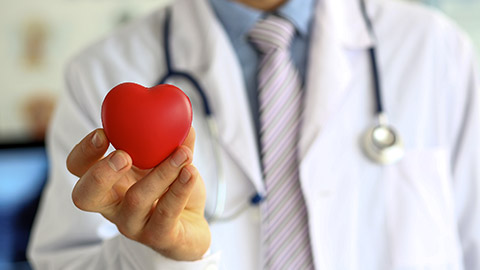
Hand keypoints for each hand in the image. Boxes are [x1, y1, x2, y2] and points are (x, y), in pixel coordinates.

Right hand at [67, 127, 210, 260]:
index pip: (78, 168)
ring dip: (161, 173)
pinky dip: (179, 189)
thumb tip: (180, 111)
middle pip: (85, 196)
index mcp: (108, 182)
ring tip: (183, 154)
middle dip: (100, 174)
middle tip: (124, 155)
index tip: (103, 132)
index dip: (84, 151)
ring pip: (136, 200)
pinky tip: (190, 172)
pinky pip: (166, 214)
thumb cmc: (172, 189)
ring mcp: (134, 225)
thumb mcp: (168, 160)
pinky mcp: (159, 237)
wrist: (193, 226)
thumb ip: (171, 138)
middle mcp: (113, 206)